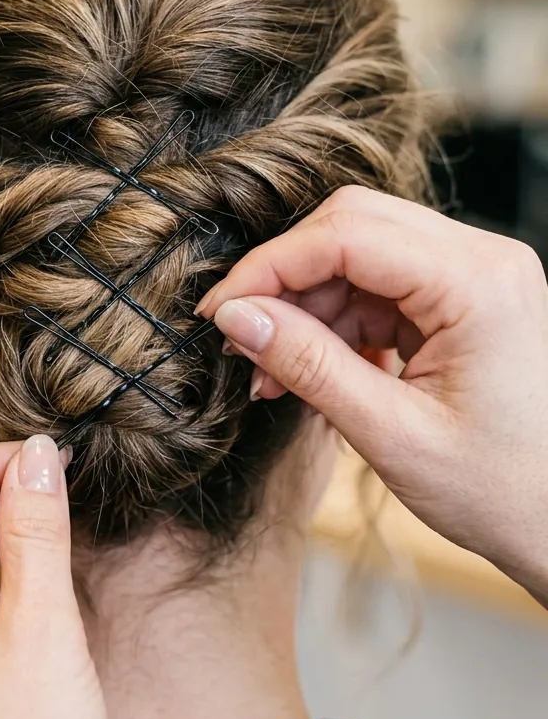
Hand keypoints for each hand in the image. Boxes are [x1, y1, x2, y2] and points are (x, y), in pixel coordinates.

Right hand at [198, 187, 547, 604]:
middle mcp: (483, 260)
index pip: (347, 235)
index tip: (218, 311)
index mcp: (478, 282)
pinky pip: (380, 288)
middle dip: (286, 280)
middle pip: (352, 226)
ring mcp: (476, 277)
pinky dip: (337, 325)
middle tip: (240, 335)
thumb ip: (310, 365)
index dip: (270, 268)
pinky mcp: (464, 301)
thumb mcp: (391, 434)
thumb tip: (236, 317)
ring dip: (307, 308)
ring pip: (360, 256)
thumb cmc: (500, 491)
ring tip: (273, 375)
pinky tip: (309, 372)